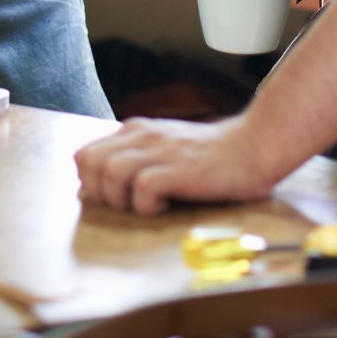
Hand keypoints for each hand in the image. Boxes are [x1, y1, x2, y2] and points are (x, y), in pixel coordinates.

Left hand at [74, 114, 280, 214]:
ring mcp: (159, 150)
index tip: (113, 196)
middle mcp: (142, 135)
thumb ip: (134, 159)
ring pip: (109, 171)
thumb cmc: (208, 157)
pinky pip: (143, 188)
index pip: (84, 154)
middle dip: (98, 191)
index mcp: (135, 130)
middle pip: (89, 161)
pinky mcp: (178, 169)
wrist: (251, 147)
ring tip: (145, 205)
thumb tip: (97, 187)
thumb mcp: (163, 148)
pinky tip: (166, 206)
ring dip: (120, 199)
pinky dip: (147, 206)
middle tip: (125, 204)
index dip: (90, 181)